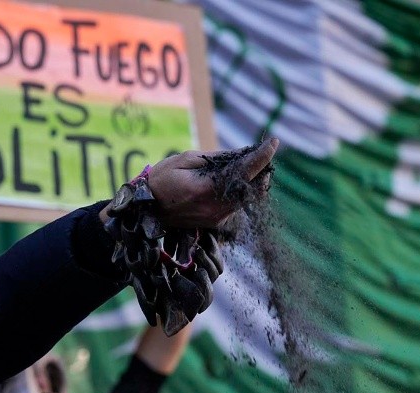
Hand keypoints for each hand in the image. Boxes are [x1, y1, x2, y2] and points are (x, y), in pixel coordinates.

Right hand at [145, 138, 277, 227]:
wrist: (145, 210)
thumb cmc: (161, 180)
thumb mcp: (185, 159)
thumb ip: (215, 158)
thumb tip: (242, 154)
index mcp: (205, 189)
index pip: (244, 172)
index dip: (262, 156)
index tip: (273, 142)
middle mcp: (215, 208)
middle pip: (253, 188)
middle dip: (262, 170)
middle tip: (261, 154)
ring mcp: (217, 218)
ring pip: (247, 198)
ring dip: (253, 180)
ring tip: (249, 165)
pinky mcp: (217, 223)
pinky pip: (237, 205)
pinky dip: (241, 190)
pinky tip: (234, 180)